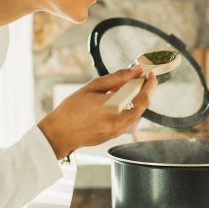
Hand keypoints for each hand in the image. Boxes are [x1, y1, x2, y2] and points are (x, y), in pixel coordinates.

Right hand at [37, 65, 156, 158]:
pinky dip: (129, 109)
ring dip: (137, 100)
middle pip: (143, 106)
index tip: (150, 74)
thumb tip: (135, 70)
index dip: (149, 84)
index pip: (141, 96)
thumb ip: (117, 78)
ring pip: (137, 114)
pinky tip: (119, 101)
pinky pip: (129, 121)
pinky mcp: (114, 137)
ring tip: (127, 89)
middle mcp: (117, 122)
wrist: (59, 133)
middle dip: (146, 91)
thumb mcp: (92, 87)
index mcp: (111, 107)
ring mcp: (117, 132)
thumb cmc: (70, 109)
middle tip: (142, 79)